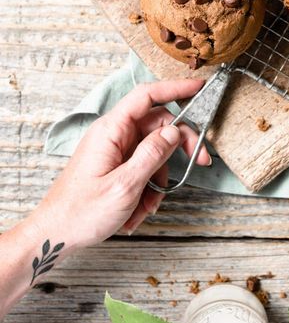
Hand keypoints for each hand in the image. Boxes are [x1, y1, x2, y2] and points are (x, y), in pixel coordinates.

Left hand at [30, 79, 209, 249]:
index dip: (175, 88)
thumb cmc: (81, 212)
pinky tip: (139, 209)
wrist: (55, 235)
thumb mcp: (125, 186)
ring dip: (160, 177)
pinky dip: (148, 188)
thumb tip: (175, 131)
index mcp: (111, 130)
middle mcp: (113, 134)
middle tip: (199, 161)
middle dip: (179, 146)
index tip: (199, 87)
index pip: (147, 95)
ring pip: (154, 150)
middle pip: (158, 125)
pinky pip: (143, 167)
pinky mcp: (115, 165)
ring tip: (149, 205)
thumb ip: (153, 154)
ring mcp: (114, 150)